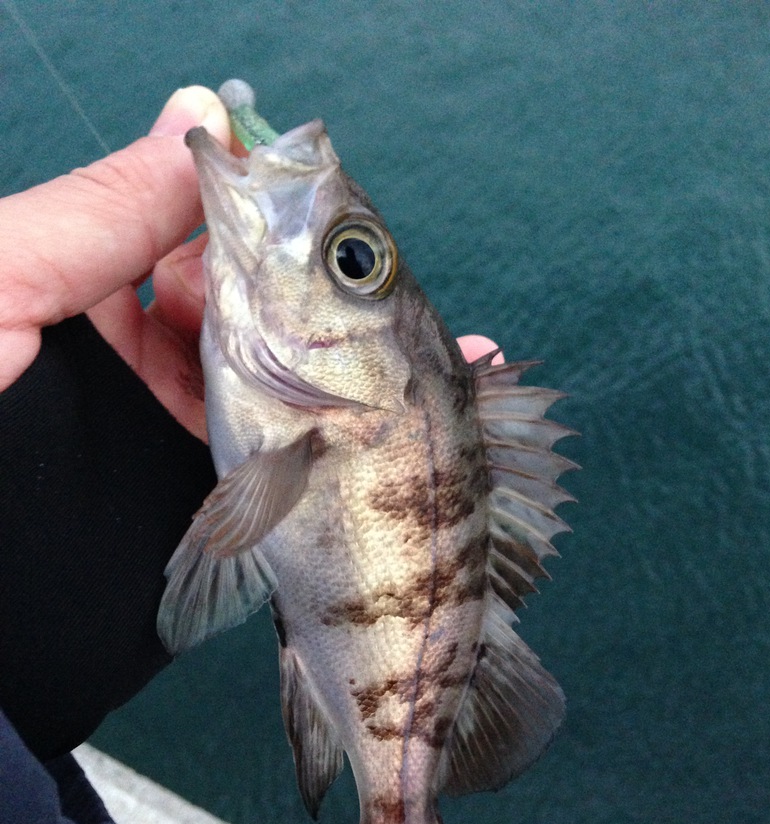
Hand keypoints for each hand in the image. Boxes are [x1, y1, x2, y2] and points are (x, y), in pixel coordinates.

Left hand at [0, 89, 499, 443]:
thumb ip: (101, 208)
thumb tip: (203, 115)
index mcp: (81, 292)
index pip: (199, 241)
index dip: (275, 231)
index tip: (339, 233)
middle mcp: (132, 369)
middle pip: (253, 326)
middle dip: (336, 319)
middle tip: (416, 321)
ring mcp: (166, 450)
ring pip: (273, 409)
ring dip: (360, 396)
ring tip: (452, 380)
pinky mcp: (188, 525)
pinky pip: (268, 489)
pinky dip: (338, 474)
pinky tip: (413, 458)